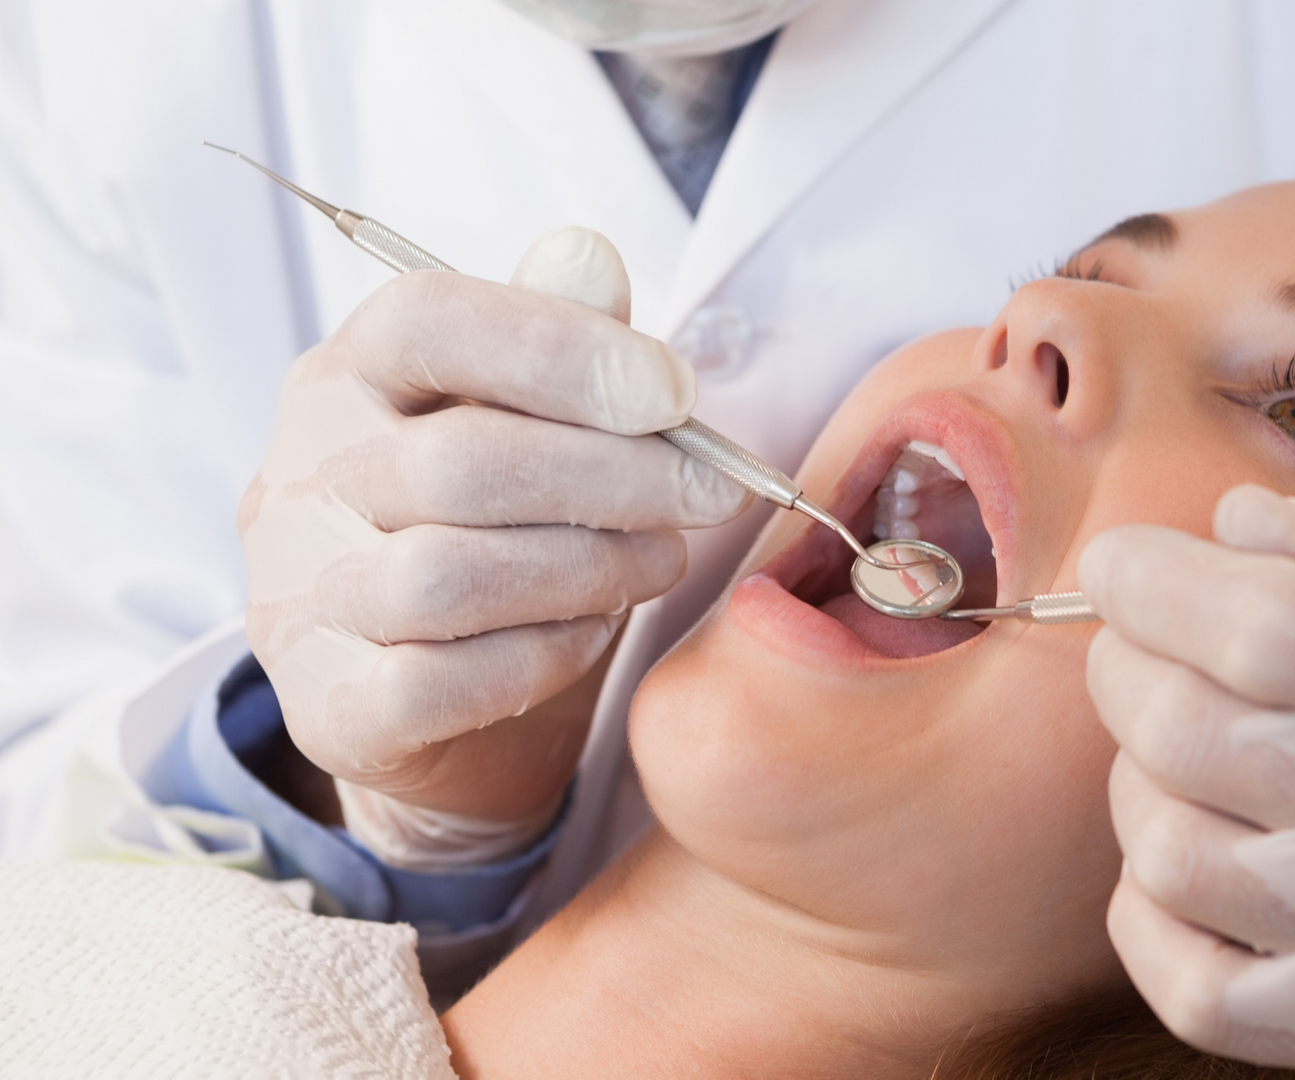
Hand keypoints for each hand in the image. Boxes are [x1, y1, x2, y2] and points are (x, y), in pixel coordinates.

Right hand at [241, 228, 746, 851]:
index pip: (426, 324)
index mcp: (344, 377)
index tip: (675, 392)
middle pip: (462, 462)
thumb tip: (589, 258)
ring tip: (659, 560)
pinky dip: (542, 655)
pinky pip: (443, 681)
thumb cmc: (496, 534)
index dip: (563, 349)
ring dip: (589, 568)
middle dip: (617, 476)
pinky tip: (588, 632)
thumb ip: (556, 339)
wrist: (442, 709)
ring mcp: (299, 598)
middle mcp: (301, 479)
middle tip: (710, 492)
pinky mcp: (328, 707)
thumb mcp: (529, 423)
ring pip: (449, 578)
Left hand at [1080, 484, 1294, 1078]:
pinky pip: (1193, 989)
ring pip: (1172, 851)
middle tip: (1135, 635)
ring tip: (1175, 738)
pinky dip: (1148, 911)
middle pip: (1195, 731)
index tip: (1122, 561)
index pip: (1269, 630)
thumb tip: (1221, 528)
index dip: (1159, 584)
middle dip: (1124, 659)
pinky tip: (1181, 849)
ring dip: (1136, 773)